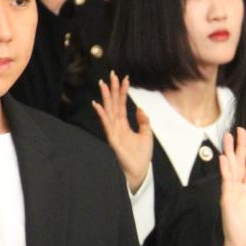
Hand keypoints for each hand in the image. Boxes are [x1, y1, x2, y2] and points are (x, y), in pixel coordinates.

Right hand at [92, 71, 153, 192]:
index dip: (123, 91)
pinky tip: (98, 105)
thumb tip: (138, 108)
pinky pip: (106, 124)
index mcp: (124, 124)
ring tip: (103, 84)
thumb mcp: (147, 134)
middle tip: (111, 74)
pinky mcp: (112, 139)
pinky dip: (102, 114)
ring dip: (106, 97)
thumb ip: (144, 121)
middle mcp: (117, 125)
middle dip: (113, 89)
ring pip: (109, 110)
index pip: (122, 104)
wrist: (139, 170)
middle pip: (114, 104)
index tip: (124, 78)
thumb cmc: (141, 155)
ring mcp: (113, 131)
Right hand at [220, 128, 245, 245]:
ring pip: (231, 168)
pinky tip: (223, 157)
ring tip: (228, 136)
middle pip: (239, 162)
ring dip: (229, 152)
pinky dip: (225, 169)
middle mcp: (240, 188)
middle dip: (240, 146)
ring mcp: (232, 192)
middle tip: (240, 129)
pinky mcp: (227, 199)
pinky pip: (226, 181)